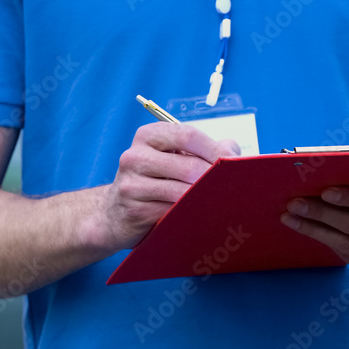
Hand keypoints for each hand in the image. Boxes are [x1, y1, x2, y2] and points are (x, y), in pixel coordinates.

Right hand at [94, 123, 239, 251]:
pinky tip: (200, 212)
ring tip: (221, 199)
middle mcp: (135, 156)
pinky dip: (191, 212)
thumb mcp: (170, 156)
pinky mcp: (135, 210)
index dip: (214, 148)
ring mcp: (132, 185)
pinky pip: (173, 211)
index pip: (187, 135)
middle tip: (232, 184)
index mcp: (148, 136)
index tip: (234, 160)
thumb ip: (200, 149)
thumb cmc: (152, 180)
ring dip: (206, 196)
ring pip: (182, 191)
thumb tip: (232, 149)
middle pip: (188, 165)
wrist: (114, 213)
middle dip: (215, 176)